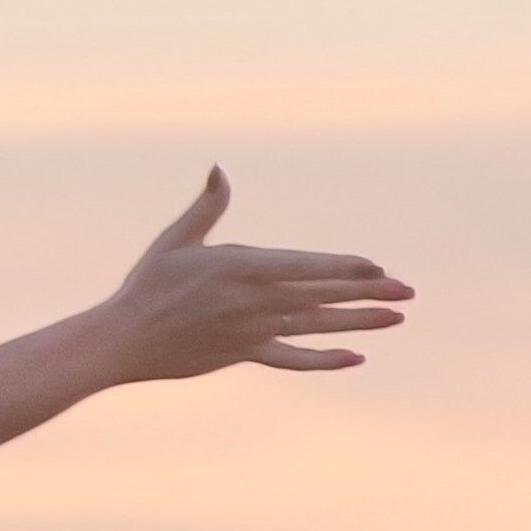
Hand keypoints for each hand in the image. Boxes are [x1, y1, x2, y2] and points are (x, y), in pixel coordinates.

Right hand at [104, 167, 410, 381]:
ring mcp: (250, 331)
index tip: (377, 267)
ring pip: (315, 326)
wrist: (122, 340)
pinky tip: (355, 357)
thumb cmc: (146, 285)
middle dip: (366, 292)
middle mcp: (251, 302)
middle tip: (407, 291)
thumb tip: (220, 169)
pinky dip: (323, 360)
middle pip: (319, 295)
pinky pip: (292, 360)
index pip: (303, 266)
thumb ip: (207, 207)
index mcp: (238, 268)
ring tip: (396, 318)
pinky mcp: (244, 354)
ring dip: (358, 322)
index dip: (343, 267)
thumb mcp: (175, 240)